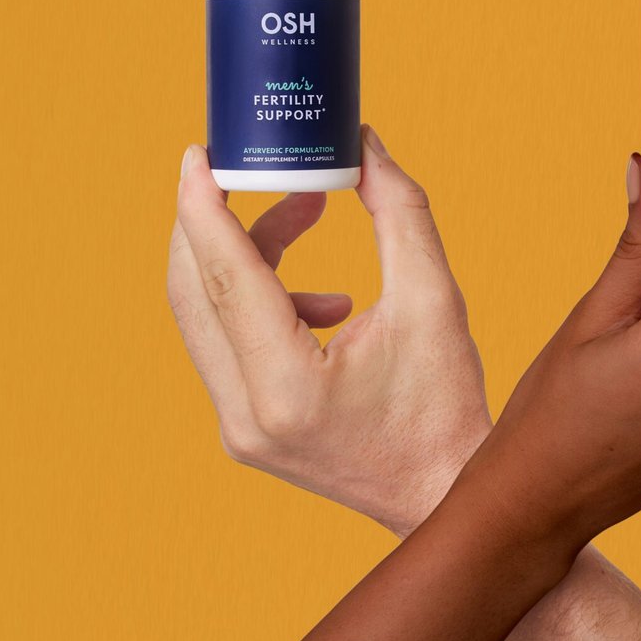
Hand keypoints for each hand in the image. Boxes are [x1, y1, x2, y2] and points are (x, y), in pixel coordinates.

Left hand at [166, 125, 489, 535]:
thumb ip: (399, 212)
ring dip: (243, 254)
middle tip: (248, 166)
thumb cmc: (446, 406)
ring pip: (204, 315)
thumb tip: (361, 144)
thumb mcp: (436, 299)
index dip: (205, 204)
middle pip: (193, 291)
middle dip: (214, 218)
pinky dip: (259, 300)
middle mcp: (246, 415)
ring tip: (308, 212)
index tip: (201, 151)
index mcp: (289, 386)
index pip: (225, 275)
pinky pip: (226, 345)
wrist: (444, 495)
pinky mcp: (243, 432)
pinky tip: (327, 300)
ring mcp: (237, 430)